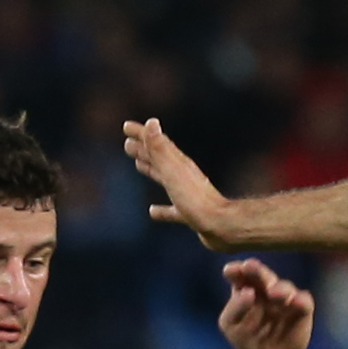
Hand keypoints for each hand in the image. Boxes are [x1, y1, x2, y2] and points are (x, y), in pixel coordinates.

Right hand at [126, 118, 236, 248]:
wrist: (221, 225)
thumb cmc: (195, 199)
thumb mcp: (173, 172)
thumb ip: (161, 149)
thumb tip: (151, 123)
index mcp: (178, 164)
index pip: (156, 143)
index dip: (141, 134)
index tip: (126, 126)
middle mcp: (182, 176)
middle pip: (160, 158)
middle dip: (144, 149)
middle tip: (128, 143)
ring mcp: (186, 194)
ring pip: (164, 179)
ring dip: (151, 170)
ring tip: (139, 165)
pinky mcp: (189, 214)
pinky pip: (172, 209)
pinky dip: (162, 209)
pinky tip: (153, 211)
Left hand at [215, 258, 313, 348]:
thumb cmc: (246, 338)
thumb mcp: (230, 326)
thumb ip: (234, 308)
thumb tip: (248, 291)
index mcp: (245, 288)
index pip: (239, 274)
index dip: (235, 270)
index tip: (230, 271)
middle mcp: (265, 288)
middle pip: (262, 274)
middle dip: (257, 270)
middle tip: (250, 266)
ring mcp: (285, 297)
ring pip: (284, 287)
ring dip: (279, 288)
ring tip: (273, 293)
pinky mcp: (302, 308)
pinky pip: (304, 301)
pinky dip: (300, 300)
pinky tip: (294, 301)